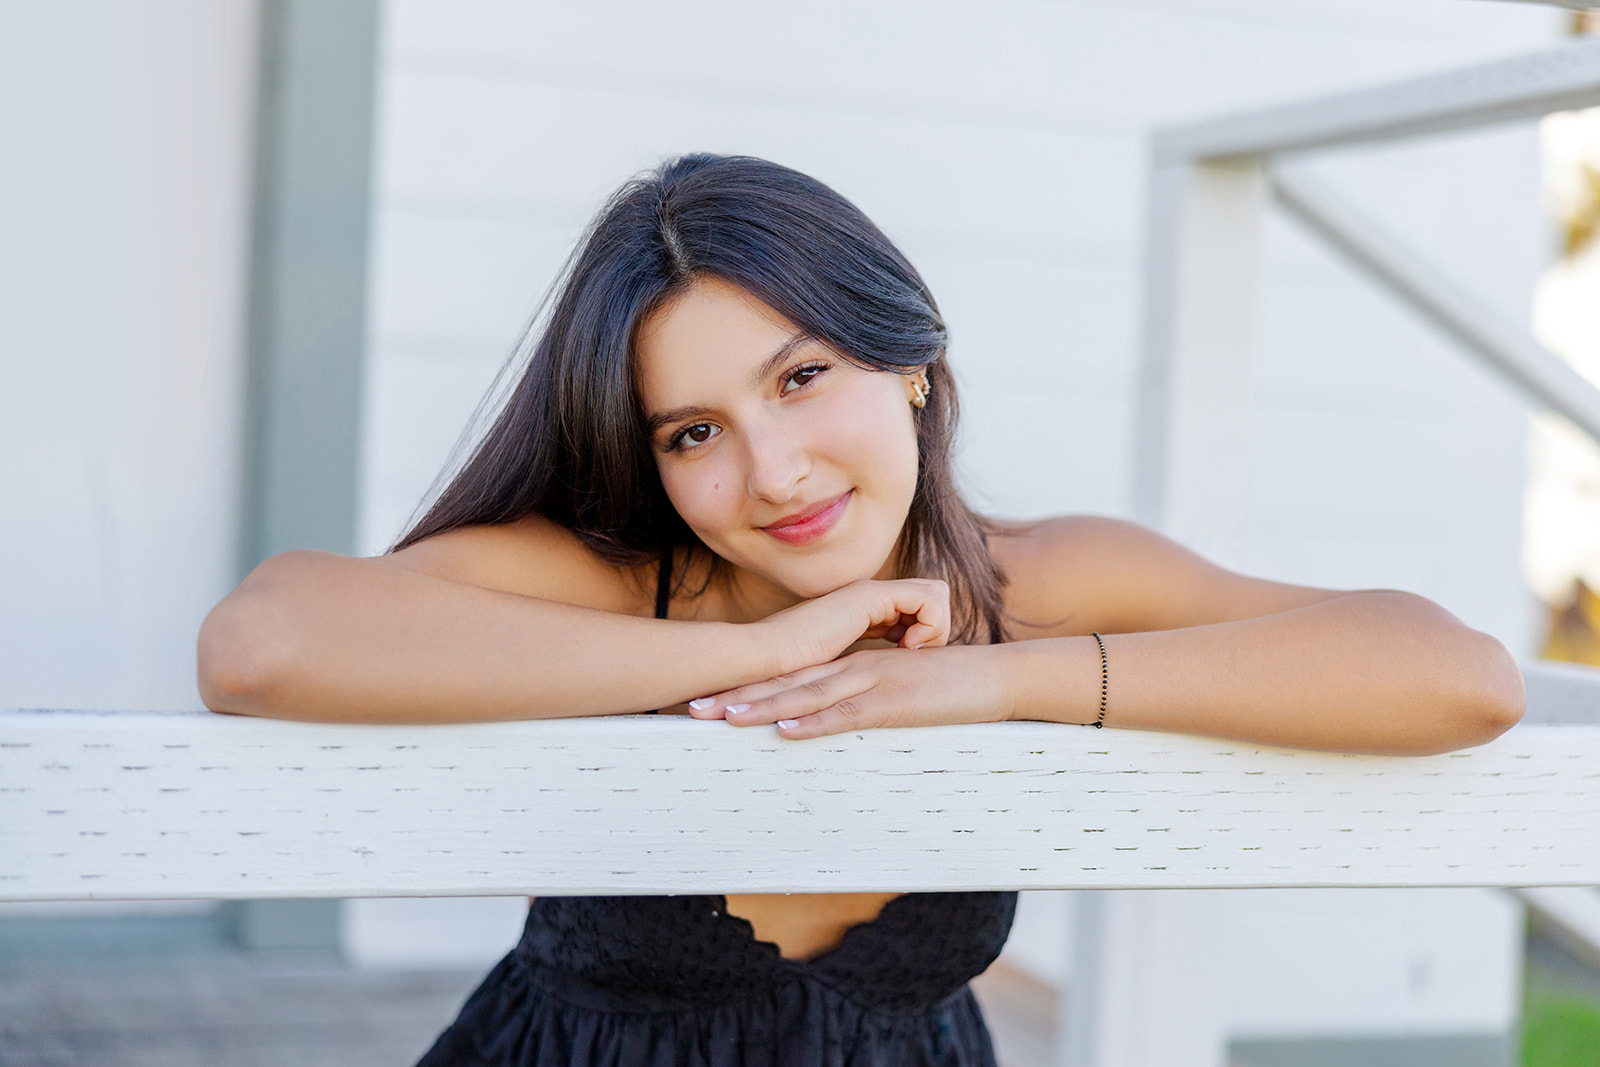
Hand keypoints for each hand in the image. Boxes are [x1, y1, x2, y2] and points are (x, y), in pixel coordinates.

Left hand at [688, 643, 1011, 738]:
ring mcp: (873, 681)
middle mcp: (855, 667)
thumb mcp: (901, 690)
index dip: (752, 686)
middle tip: (698, 709)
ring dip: (765, 706)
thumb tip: (841, 718)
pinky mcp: (894, 701)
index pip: (794, 676)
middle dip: (741, 696)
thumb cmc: (952, 687)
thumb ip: (869, 698)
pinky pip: (848, 711)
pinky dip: (815, 720)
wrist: (996, 676)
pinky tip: (787, 728)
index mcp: (854, 664)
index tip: (714, 698)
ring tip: (727, 718)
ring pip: (808, 694)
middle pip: (788, 683)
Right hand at [755, 578, 951, 677]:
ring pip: (936, 593)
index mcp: (863, 608)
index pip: (917, 607)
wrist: (765, 655)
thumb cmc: (790, 670)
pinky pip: (928, 599)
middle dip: (938, 625)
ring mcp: (870, 591)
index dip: (926, 632)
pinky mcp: (871, 596)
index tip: (912, 660)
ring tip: (913, 652)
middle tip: (919, 655)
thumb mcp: (838, 664)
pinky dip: (929, 625)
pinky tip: (907, 648)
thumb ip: (859, 660)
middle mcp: (870, 594)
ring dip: (936, 626)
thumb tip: (882, 677)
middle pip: (933, 592)